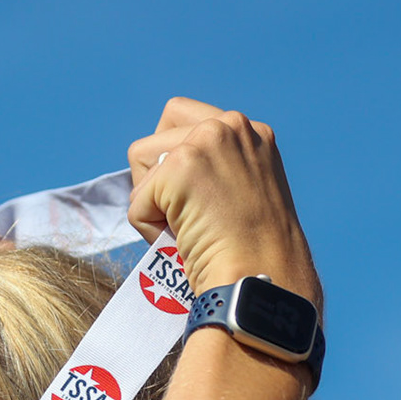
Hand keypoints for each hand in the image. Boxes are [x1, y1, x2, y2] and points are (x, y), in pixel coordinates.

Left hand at [126, 98, 319, 302]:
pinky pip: (137, 203)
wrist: (263, 279)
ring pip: (140, 161)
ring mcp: (206, 142)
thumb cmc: (255, 257)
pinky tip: (185, 242)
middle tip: (187, 215)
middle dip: (157, 178)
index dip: (174, 160)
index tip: (192, 198)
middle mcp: (231, 125)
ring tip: (188, 229)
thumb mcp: (244, 196)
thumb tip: (162, 175)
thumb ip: (214, 172)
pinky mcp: (181, 167)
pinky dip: (150, 230)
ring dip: (153, 203)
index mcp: (252, 133)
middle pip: (157, 136)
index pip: (185, 120)